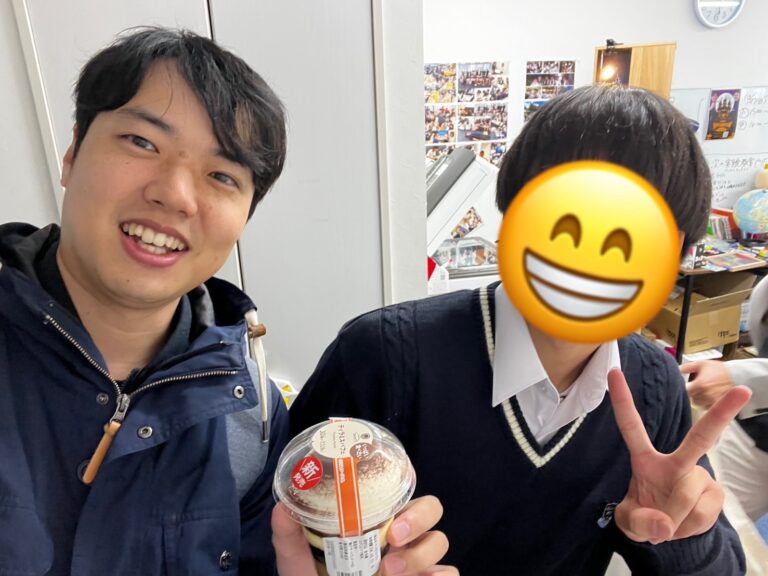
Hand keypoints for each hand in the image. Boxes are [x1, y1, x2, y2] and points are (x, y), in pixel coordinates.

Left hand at [272, 496, 456, 575]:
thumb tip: (281, 507)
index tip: (392, 489)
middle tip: (395, 534)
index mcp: (375, 521)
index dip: (406, 481)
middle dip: (419, 518)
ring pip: (441, 541)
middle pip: (431, 509)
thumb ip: (290, 539)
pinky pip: (450, 575)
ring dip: (421, 554)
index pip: (401, 490)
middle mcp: (401, 537)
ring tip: (390, 571)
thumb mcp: (298, 565)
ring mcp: (418, 563)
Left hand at [607, 368, 750, 543]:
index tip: (613, 371)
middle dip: (722, 413)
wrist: (665, 533)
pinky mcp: (715, 493)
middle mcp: (676, 462)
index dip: (622, 400)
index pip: (631, 426)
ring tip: (667, 524)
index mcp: (645, 459)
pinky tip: (684, 524)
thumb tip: (664, 524)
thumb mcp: (630, 523)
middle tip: (742, 391)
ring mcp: (699, 476)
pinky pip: (702, 514)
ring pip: (688, 496)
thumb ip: (639, 523)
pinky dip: (690, 527)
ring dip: (675, 519)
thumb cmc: (644, 516)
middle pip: (699, 438)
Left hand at [679, 360, 733, 408]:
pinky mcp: (719, 405)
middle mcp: (706, 395)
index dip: (685, 388)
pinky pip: (708, 407)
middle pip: (691, 398)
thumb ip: (686, 367)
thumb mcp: (701, 364)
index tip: (687, 386)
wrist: (739, 375)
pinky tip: (711, 396)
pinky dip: (707, 403)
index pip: (685, 391)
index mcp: (700, 384)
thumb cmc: (720, 369)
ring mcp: (713, 401)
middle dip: (693, 393)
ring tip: (705, 391)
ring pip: (699, 404)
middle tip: (698, 387)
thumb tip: (675, 370)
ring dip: (700, 399)